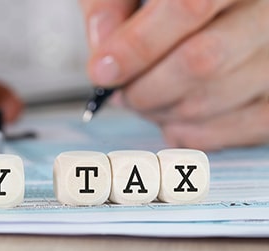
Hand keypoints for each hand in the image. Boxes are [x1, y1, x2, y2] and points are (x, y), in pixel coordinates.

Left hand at [80, 0, 268, 150]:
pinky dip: (188, 132)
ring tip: (144, 97)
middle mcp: (265, 13)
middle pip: (202, 61)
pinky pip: (231, 130)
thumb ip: (109, 6)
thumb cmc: (162, 2)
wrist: (211, 12)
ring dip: (160, 112)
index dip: (138, 45)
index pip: (189, 6)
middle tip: (121, 91)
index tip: (103, 70)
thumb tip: (106, 51)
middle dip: (145, 88)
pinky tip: (171, 116)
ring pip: (213, 100)